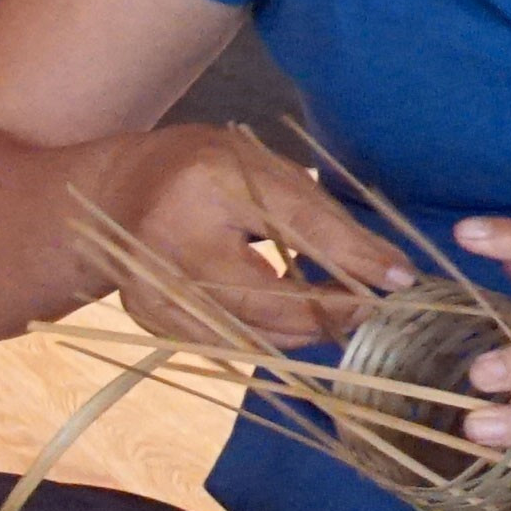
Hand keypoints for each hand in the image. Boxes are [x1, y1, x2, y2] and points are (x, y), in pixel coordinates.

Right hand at [80, 125, 413, 348]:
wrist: (111, 198)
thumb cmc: (199, 171)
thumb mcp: (257, 167)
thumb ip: (314, 212)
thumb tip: (382, 268)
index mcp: (208, 180)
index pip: (296, 226)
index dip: (352, 257)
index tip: (399, 280)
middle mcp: (173, 236)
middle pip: (270, 298)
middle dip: (329, 312)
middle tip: (368, 311)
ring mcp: (154, 284)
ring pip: (250, 333)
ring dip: (302, 332)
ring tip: (334, 318)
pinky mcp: (150, 318)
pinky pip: (225, 344)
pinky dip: (264, 338)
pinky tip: (286, 324)